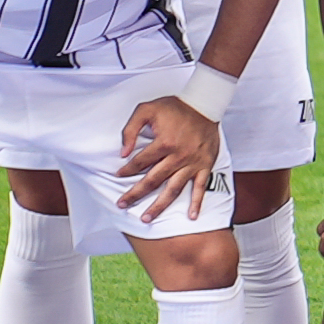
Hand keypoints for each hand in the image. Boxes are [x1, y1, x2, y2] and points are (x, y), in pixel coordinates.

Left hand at [116, 94, 223, 226]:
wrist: (205, 105)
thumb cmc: (175, 107)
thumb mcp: (146, 109)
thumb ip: (131, 129)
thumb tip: (123, 152)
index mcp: (164, 143)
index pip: (140, 162)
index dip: (126, 170)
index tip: (118, 175)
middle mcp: (178, 156)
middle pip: (153, 180)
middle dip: (135, 194)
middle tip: (122, 204)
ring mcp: (193, 163)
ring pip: (173, 189)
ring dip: (159, 205)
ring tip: (147, 218)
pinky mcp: (205, 165)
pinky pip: (200, 187)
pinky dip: (197, 202)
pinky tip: (191, 216)